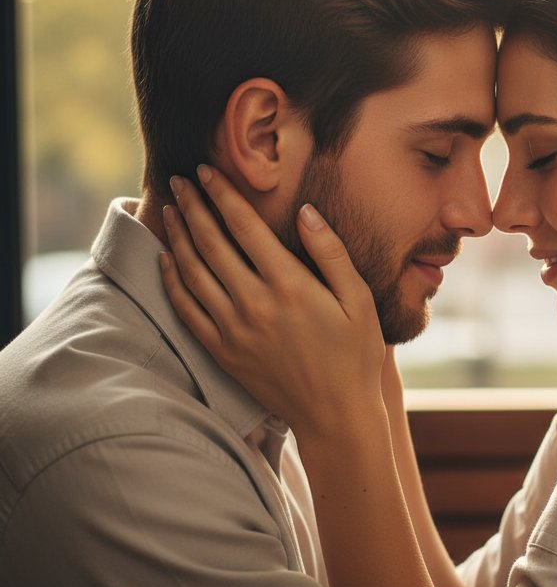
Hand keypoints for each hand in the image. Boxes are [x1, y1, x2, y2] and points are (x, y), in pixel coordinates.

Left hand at [159, 165, 385, 438]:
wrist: (335, 415)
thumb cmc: (355, 355)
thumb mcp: (360, 301)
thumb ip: (332, 254)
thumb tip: (305, 211)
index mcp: (291, 286)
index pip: (245, 228)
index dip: (223, 195)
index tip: (207, 171)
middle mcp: (255, 304)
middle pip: (212, 244)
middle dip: (194, 206)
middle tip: (180, 180)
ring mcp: (234, 330)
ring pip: (193, 273)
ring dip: (178, 237)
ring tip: (170, 211)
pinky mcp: (222, 352)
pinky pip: (186, 310)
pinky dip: (172, 281)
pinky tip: (167, 261)